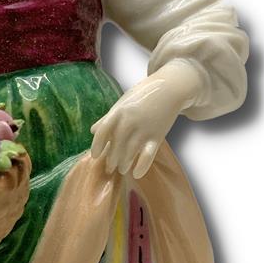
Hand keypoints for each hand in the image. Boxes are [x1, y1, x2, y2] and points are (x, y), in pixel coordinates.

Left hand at [90, 61, 203, 178]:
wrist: (170, 88)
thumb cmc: (144, 95)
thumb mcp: (123, 103)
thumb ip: (108, 118)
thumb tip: (93, 131)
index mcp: (118, 112)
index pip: (103, 132)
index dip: (98, 145)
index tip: (95, 156)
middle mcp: (129, 121)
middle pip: (116, 146)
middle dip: (111, 159)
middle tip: (109, 168)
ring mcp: (143, 129)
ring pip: (130, 152)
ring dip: (124, 164)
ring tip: (122, 169)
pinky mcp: (157, 136)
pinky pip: (148, 155)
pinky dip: (142, 166)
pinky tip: (137, 174)